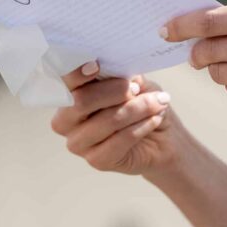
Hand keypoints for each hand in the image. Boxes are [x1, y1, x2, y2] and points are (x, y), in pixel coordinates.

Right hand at [51, 62, 175, 175]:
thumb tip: (118, 68)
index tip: (96, 66)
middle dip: (114, 91)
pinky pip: (120, 139)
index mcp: (68, 97)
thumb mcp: (134, 83)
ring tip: (158, 103)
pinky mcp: (96, 160)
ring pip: (106, 121)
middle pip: (80, 102)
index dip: (76, 74)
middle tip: (138, 88)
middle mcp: (65, 121)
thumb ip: (120, 75)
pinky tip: (154, 120)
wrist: (163, 139)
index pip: (63, 83)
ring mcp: (78, 143)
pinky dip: (141, 126)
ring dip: (137, 109)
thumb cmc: (142, 106)